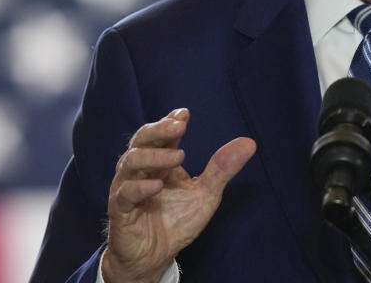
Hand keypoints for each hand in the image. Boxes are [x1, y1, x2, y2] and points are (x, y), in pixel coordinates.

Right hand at [102, 108, 255, 282]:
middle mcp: (141, 170)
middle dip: (159, 130)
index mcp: (160, 162)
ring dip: (154, 156)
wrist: (156, 256)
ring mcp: (128, 188)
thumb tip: (249, 142)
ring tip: (179, 155)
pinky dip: (140, 187)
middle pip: (142, 140)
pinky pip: (124, 193)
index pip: (161, 134)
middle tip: (179, 125)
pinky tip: (158, 186)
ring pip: (130, 162)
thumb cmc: (176, 221)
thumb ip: (222, 168)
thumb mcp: (206, 193)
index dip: (170, 121)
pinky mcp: (121, 210)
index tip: (185, 113)